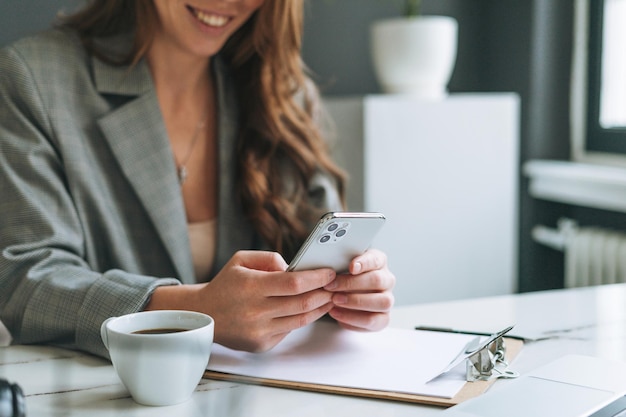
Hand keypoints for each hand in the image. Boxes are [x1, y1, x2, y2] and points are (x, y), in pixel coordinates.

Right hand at [146, 250, 335, 351]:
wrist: (205, 314)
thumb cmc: (226, 284)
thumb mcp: (241, 260)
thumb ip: (270, 259)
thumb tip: (295, 268)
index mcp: (250, 287)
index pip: (293, 283)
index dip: (316, 278)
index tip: (330, 272)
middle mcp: (255, 311)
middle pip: (302, 303)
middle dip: (324, 293)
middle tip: (337, 285)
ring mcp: (259, 331)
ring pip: (300, 320)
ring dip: (320, 308)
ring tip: (330, 297)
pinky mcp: (261, 345)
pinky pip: (289, 330)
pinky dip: (303, 319)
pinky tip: (311, 309)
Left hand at [323, 248, 394, 331]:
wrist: (346, 295)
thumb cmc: (345, 277)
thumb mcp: (342, 265)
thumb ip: (340, 263)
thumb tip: (329, 268)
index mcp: (379, 262)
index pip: (376, 259)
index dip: (364, 263)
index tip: (351, 267)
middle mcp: (387, 280)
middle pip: (377, 280)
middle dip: (351, 284)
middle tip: (331, 286)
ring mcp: (387, 300)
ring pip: (381, 302)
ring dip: (355, 302)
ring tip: (335, 301)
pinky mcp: (383, 318)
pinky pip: (373, 320)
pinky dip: (353, 318)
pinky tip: (337, 313)